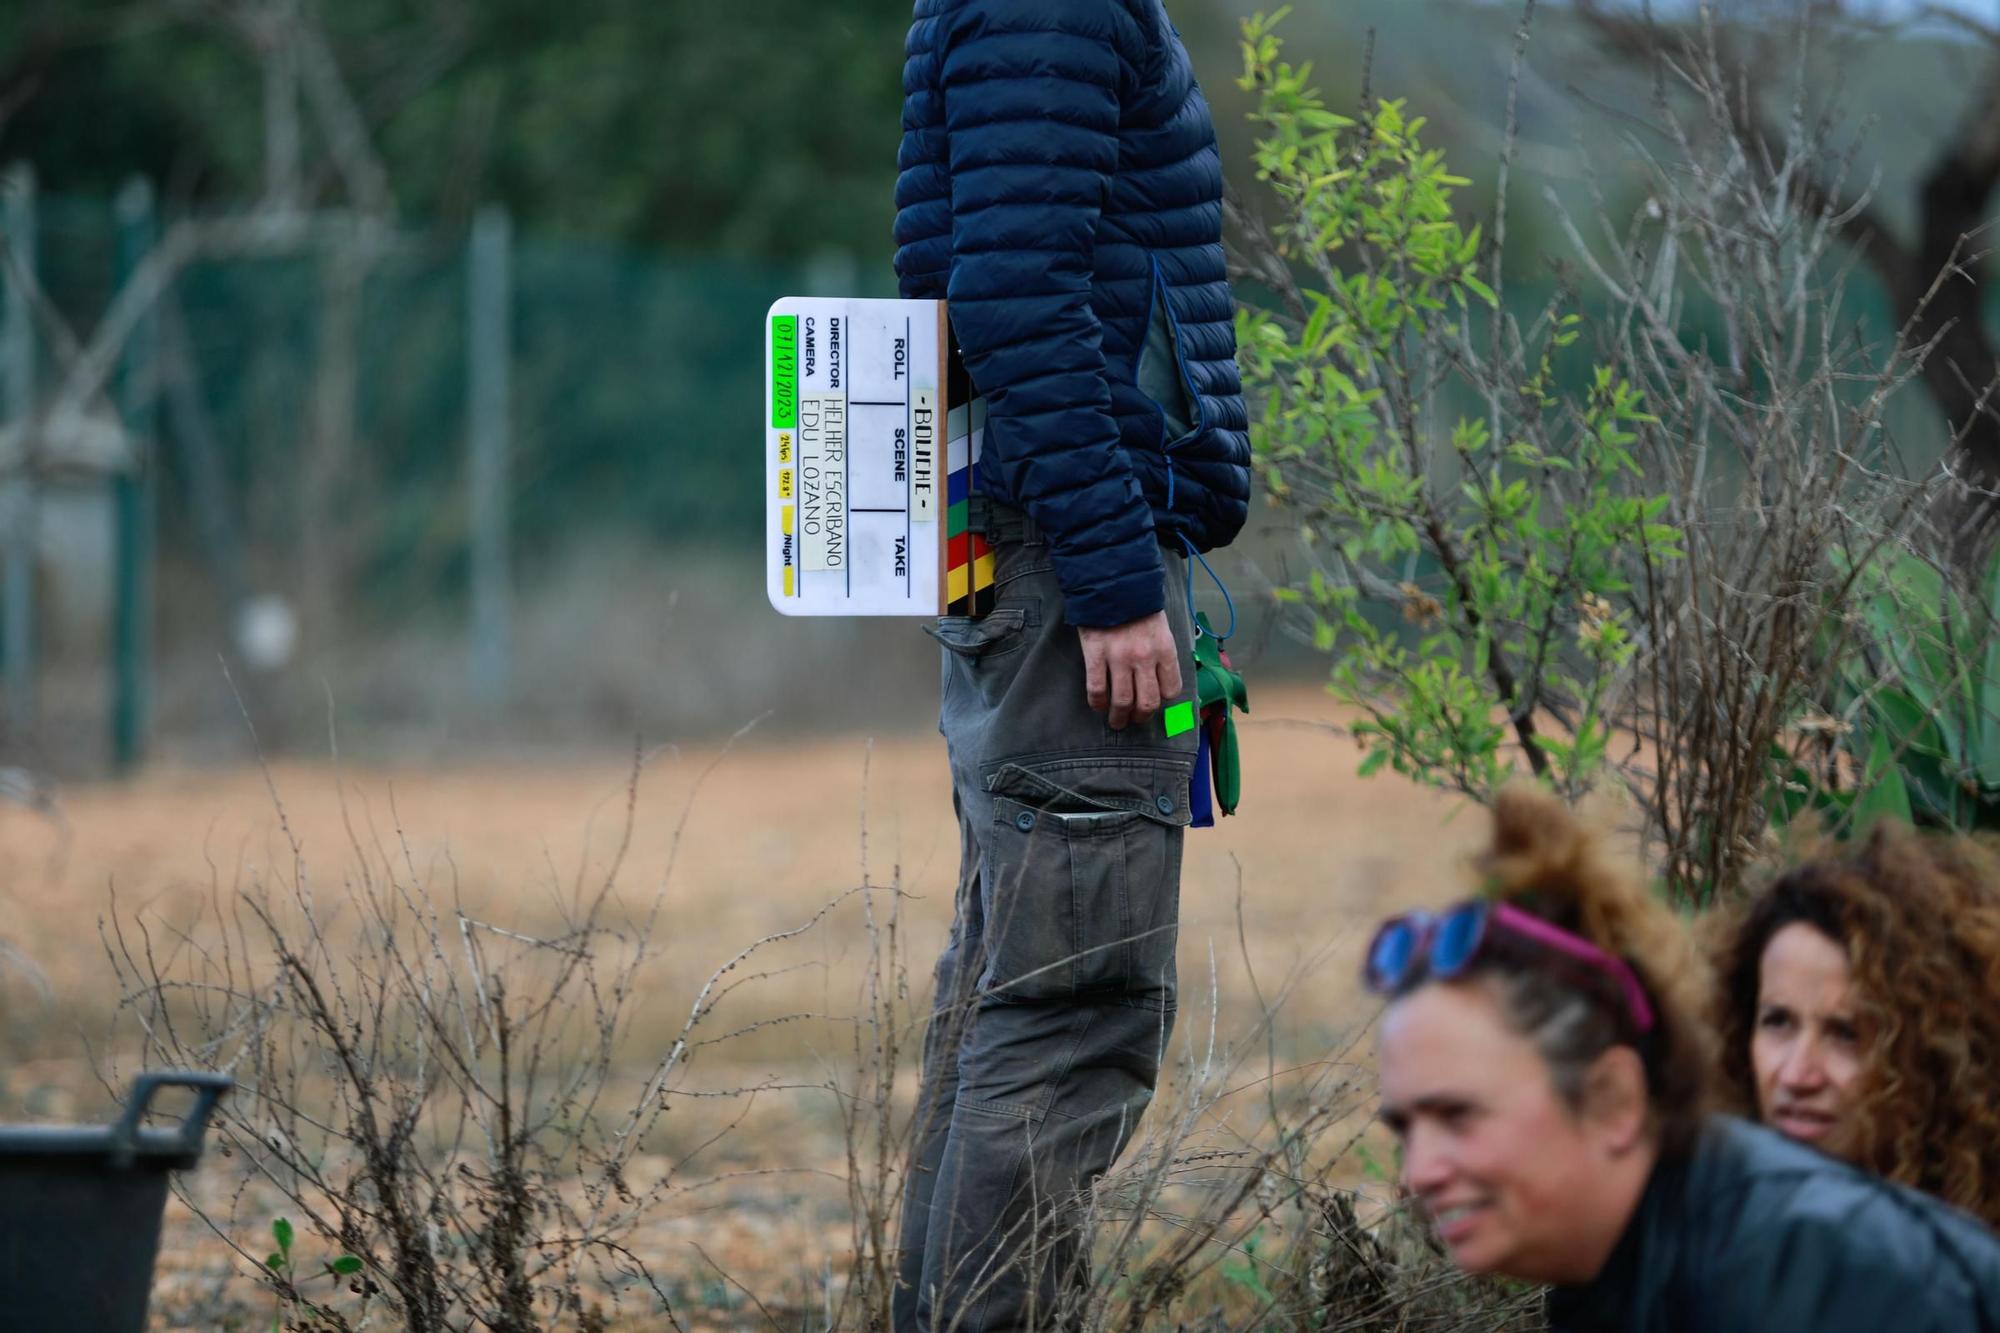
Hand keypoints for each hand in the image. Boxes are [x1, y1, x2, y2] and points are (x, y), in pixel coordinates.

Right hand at [1078, 611, 1181, 728]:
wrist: (1111, 582)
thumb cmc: (1138, 604)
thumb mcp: (1161, 626)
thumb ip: (1162, 652)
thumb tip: (1161, 678)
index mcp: (1165, 649)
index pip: (1171, 689)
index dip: (1163, 701)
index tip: (1155, 702)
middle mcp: (1145, 657)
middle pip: (1148, 702)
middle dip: (1141, 717)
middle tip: (1134, 720)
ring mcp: (1119, 658)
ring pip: (1122, 701)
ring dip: (1119, 717)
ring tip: (1116, 721)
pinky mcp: (1096, 655)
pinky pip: (1097, 689)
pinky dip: (1098, 703)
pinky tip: (1098, 706)